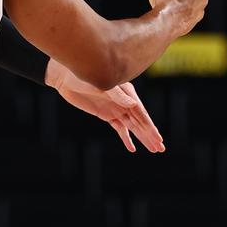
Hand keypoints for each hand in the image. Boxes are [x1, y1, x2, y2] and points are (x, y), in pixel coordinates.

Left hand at [45, 58, 164, 152]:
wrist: (65, 78)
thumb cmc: (85, 76)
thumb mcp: (101, 84)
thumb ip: (117, 95)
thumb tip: (133, 104)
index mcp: (127, 93)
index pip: (141, 113)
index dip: (149, 126)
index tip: (158, 138)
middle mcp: (124, 101)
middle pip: (139, 122)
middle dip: (150, 135)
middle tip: (160, 148)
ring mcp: (115, 109)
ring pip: (132, 126)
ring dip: (142, 138)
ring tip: (153, 150)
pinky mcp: (106, 114)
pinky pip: (119, 128)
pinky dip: (126, 138)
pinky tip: (133, 148)